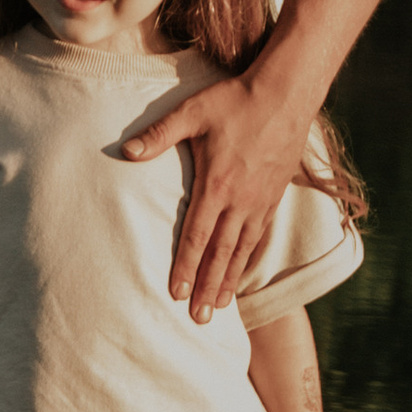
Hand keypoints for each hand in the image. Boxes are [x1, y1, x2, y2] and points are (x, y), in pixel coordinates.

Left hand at [122, 64, 314, 320]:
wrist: (286, 93)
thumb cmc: (235, 100)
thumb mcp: (192, 112)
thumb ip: (158, 134)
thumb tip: (125, 151)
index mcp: (216, 185)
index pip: (196, 236)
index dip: (185, 267)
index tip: (175, 294)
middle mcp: (240, 200)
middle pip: (220, 253)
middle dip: (207, 287)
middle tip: (198, 318)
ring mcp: (260, 200)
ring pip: (242, 250)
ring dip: (229, 280)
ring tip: (219, 308)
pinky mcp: (274, 195)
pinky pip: (259, 236)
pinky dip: (248, 259)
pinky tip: (241, 273)